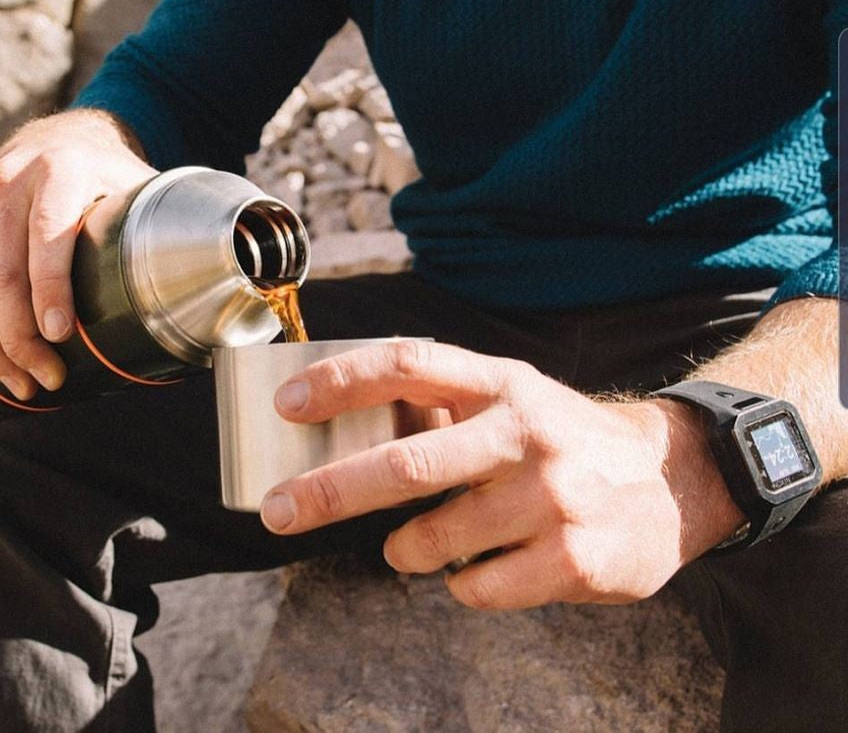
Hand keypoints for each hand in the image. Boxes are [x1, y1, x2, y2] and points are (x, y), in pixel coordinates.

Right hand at [0, 109, 155, 399]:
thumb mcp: (141, 186)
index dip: (49, 292)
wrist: (66, 137)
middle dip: (19, 338)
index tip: (59, 337)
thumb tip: (220, 286)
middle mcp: (8, 181)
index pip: (47, 239)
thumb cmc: (113, 175)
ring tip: (21, 384)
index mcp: (59, 171)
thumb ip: (168, 226)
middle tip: (46, 379)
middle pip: (0, 273)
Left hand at [260, 340, 743, 608]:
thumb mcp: (514, 397)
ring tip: (411, 545)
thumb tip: (344, 424)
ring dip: (404, 549)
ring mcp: (551, 498)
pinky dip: (458, 583)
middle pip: (409, 462)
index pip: (410, 364)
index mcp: (503, 382)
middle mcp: (525, 432)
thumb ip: (444, 404)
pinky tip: (481, 566)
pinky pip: (475, 588)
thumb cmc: (564, 437)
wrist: (672, 477)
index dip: (342, 380)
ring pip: (433, 539)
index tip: (286, 402)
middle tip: (280, 511)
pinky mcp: (573, 560)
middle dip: (330, 491)